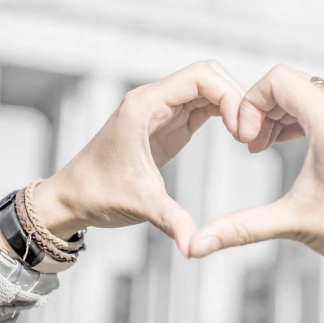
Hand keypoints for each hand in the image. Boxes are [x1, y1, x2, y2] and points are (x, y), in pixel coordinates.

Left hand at [33, 61, 243, 255]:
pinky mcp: (169, 125)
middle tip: (249, 134)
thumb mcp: (139, 204)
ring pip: (209, 88)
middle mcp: (154, 101)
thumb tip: (194, 247)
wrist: (73, 197)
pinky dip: (225, 114)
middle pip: (209, 76)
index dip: (228, 96)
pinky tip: (237, 135)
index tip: (240, 130)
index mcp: (144, 106)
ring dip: (233, 105)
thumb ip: (171, 220)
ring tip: (248, 137)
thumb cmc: (96, 192)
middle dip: (236, 98)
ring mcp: (163, 111)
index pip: (199, 76)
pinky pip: (204, 106)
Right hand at [189, 65, 323, 273]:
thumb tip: (196, 245)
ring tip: (266, 147)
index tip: (245, 138)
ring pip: (312, 96)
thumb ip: (240, 228)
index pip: (279, 80)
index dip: (251, 101)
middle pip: (294, 85)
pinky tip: (292, 147)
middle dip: (264, 110)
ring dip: (283, 115)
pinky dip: (304, 121)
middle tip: (252, 146)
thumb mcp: (293, 222)